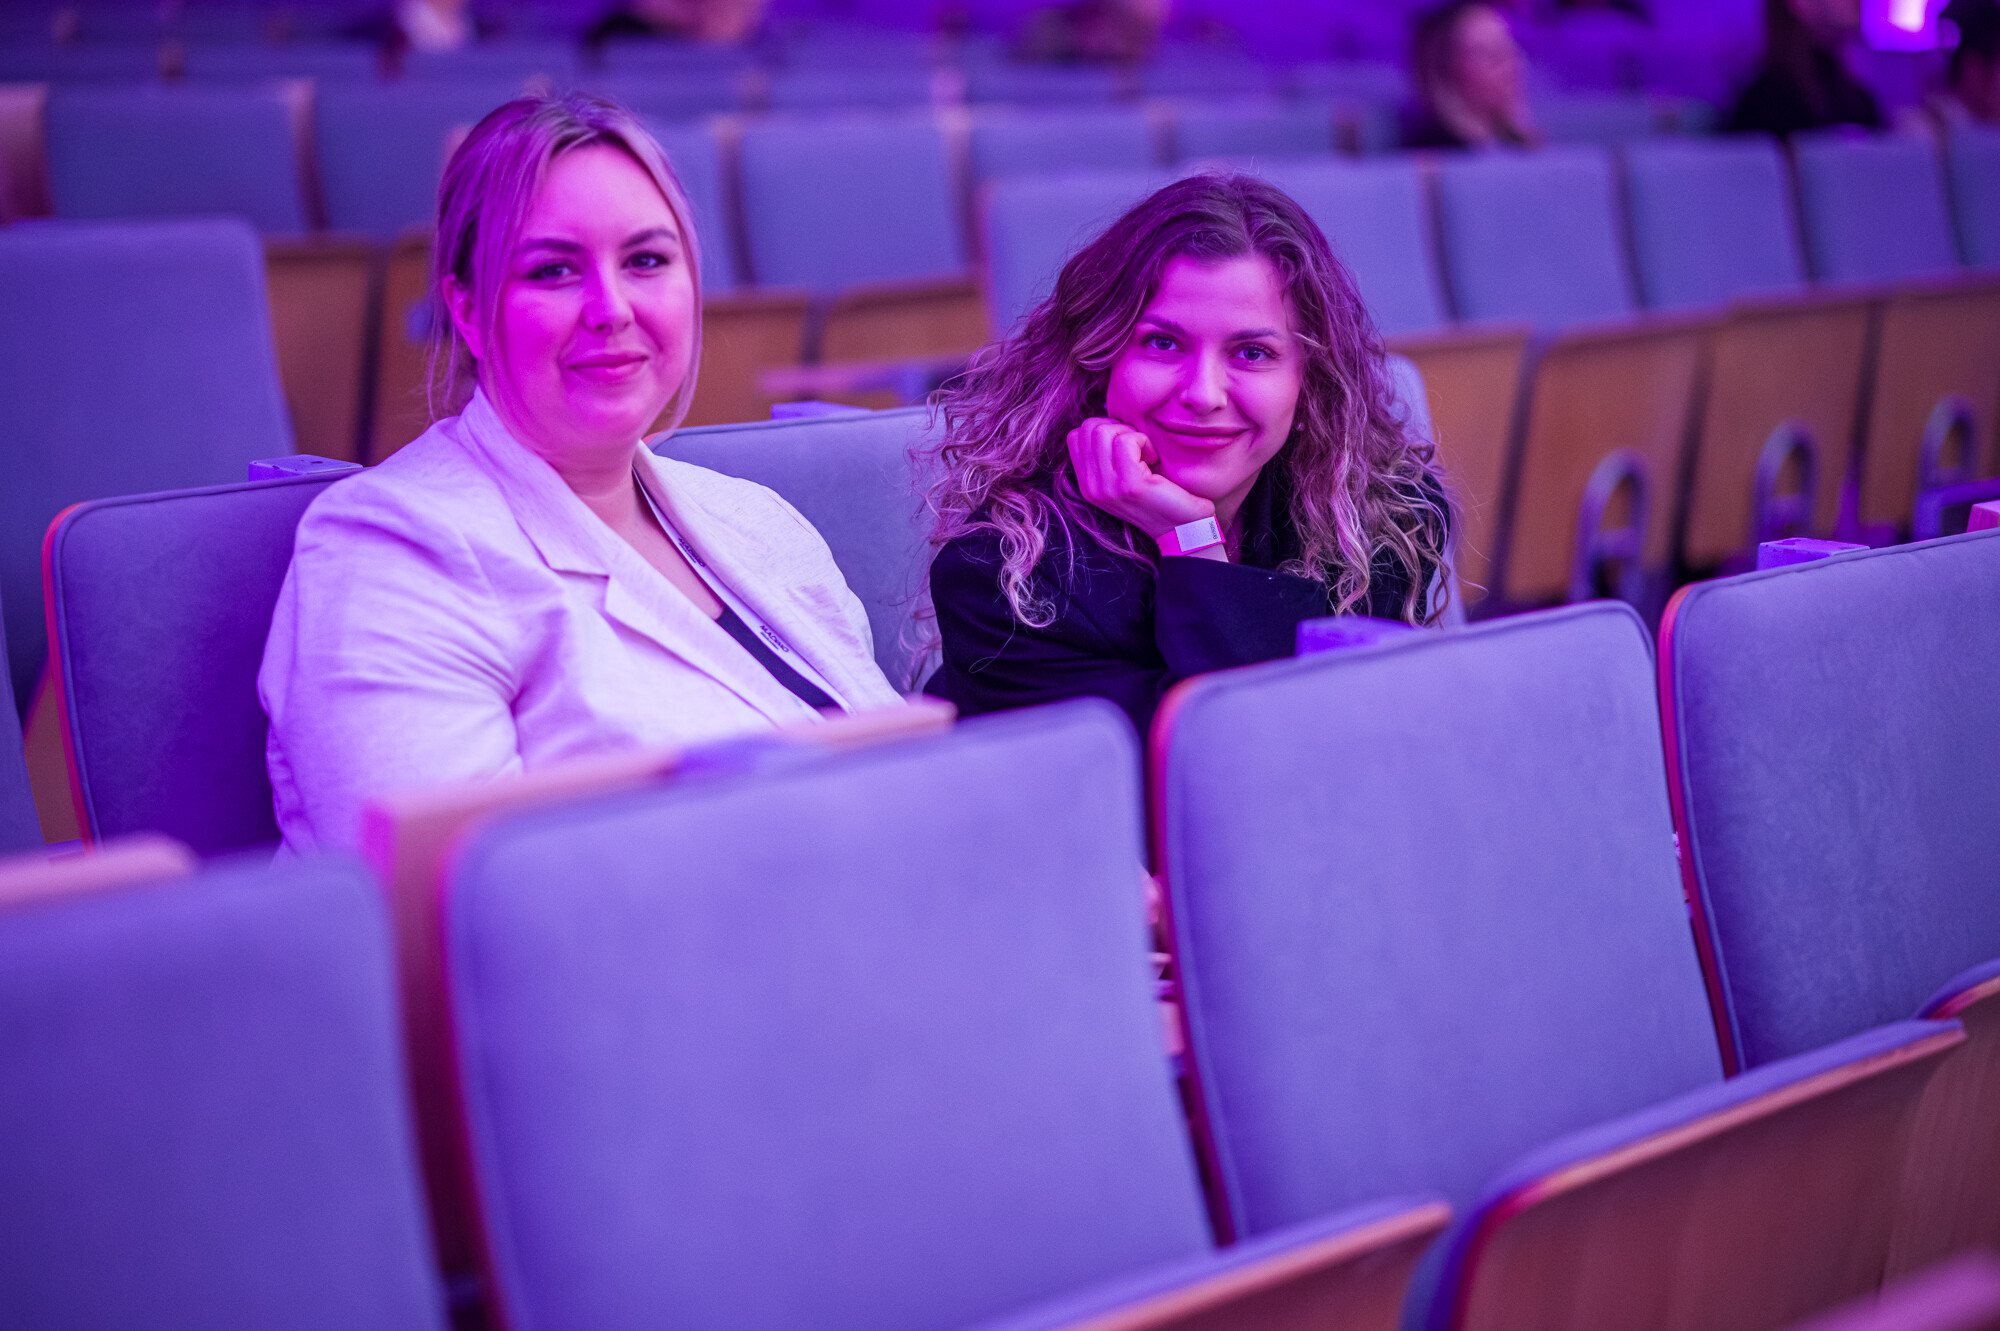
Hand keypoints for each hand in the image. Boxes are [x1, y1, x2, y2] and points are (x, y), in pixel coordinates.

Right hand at [1066, 416, 1214, 542]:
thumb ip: (1108, 454)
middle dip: (1116, 427)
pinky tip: (1154, 459)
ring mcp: (1106, 487)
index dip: (1103, 428)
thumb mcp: (1124, 475)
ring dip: (1130, 434)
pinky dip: (1144, 442)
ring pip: (1103, 431)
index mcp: (1087, 483)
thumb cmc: (1160, 496)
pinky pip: (1127, 441)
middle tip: (1138, 447)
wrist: (1183, 529)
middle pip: (1088, 428)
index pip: (1076, 436)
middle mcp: (1090, 487)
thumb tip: (1108, 418)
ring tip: (1145, 454)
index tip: (1126, 445)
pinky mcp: (1128, 485)